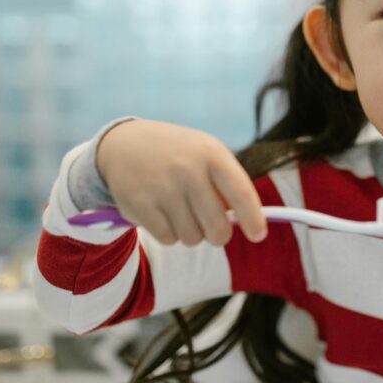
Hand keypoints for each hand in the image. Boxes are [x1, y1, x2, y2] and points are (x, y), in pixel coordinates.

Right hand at [95, 120, 267, 245]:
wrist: (123, 144)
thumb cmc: (177, 154)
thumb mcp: (205, 154)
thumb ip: (228, 184)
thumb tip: (246, 223)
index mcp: (211, 154)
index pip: (241, 193)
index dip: (253, 219)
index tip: (259, 235)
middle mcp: (188, 170)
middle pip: (217, 228)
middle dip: (218, 235)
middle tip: (213, 229)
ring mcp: (162, 188)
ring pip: (192, 238)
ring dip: (191, 232)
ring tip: (181, 210)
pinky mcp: (140, 205)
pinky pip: (168, 239)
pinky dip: (169, 233)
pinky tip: (162, 212)